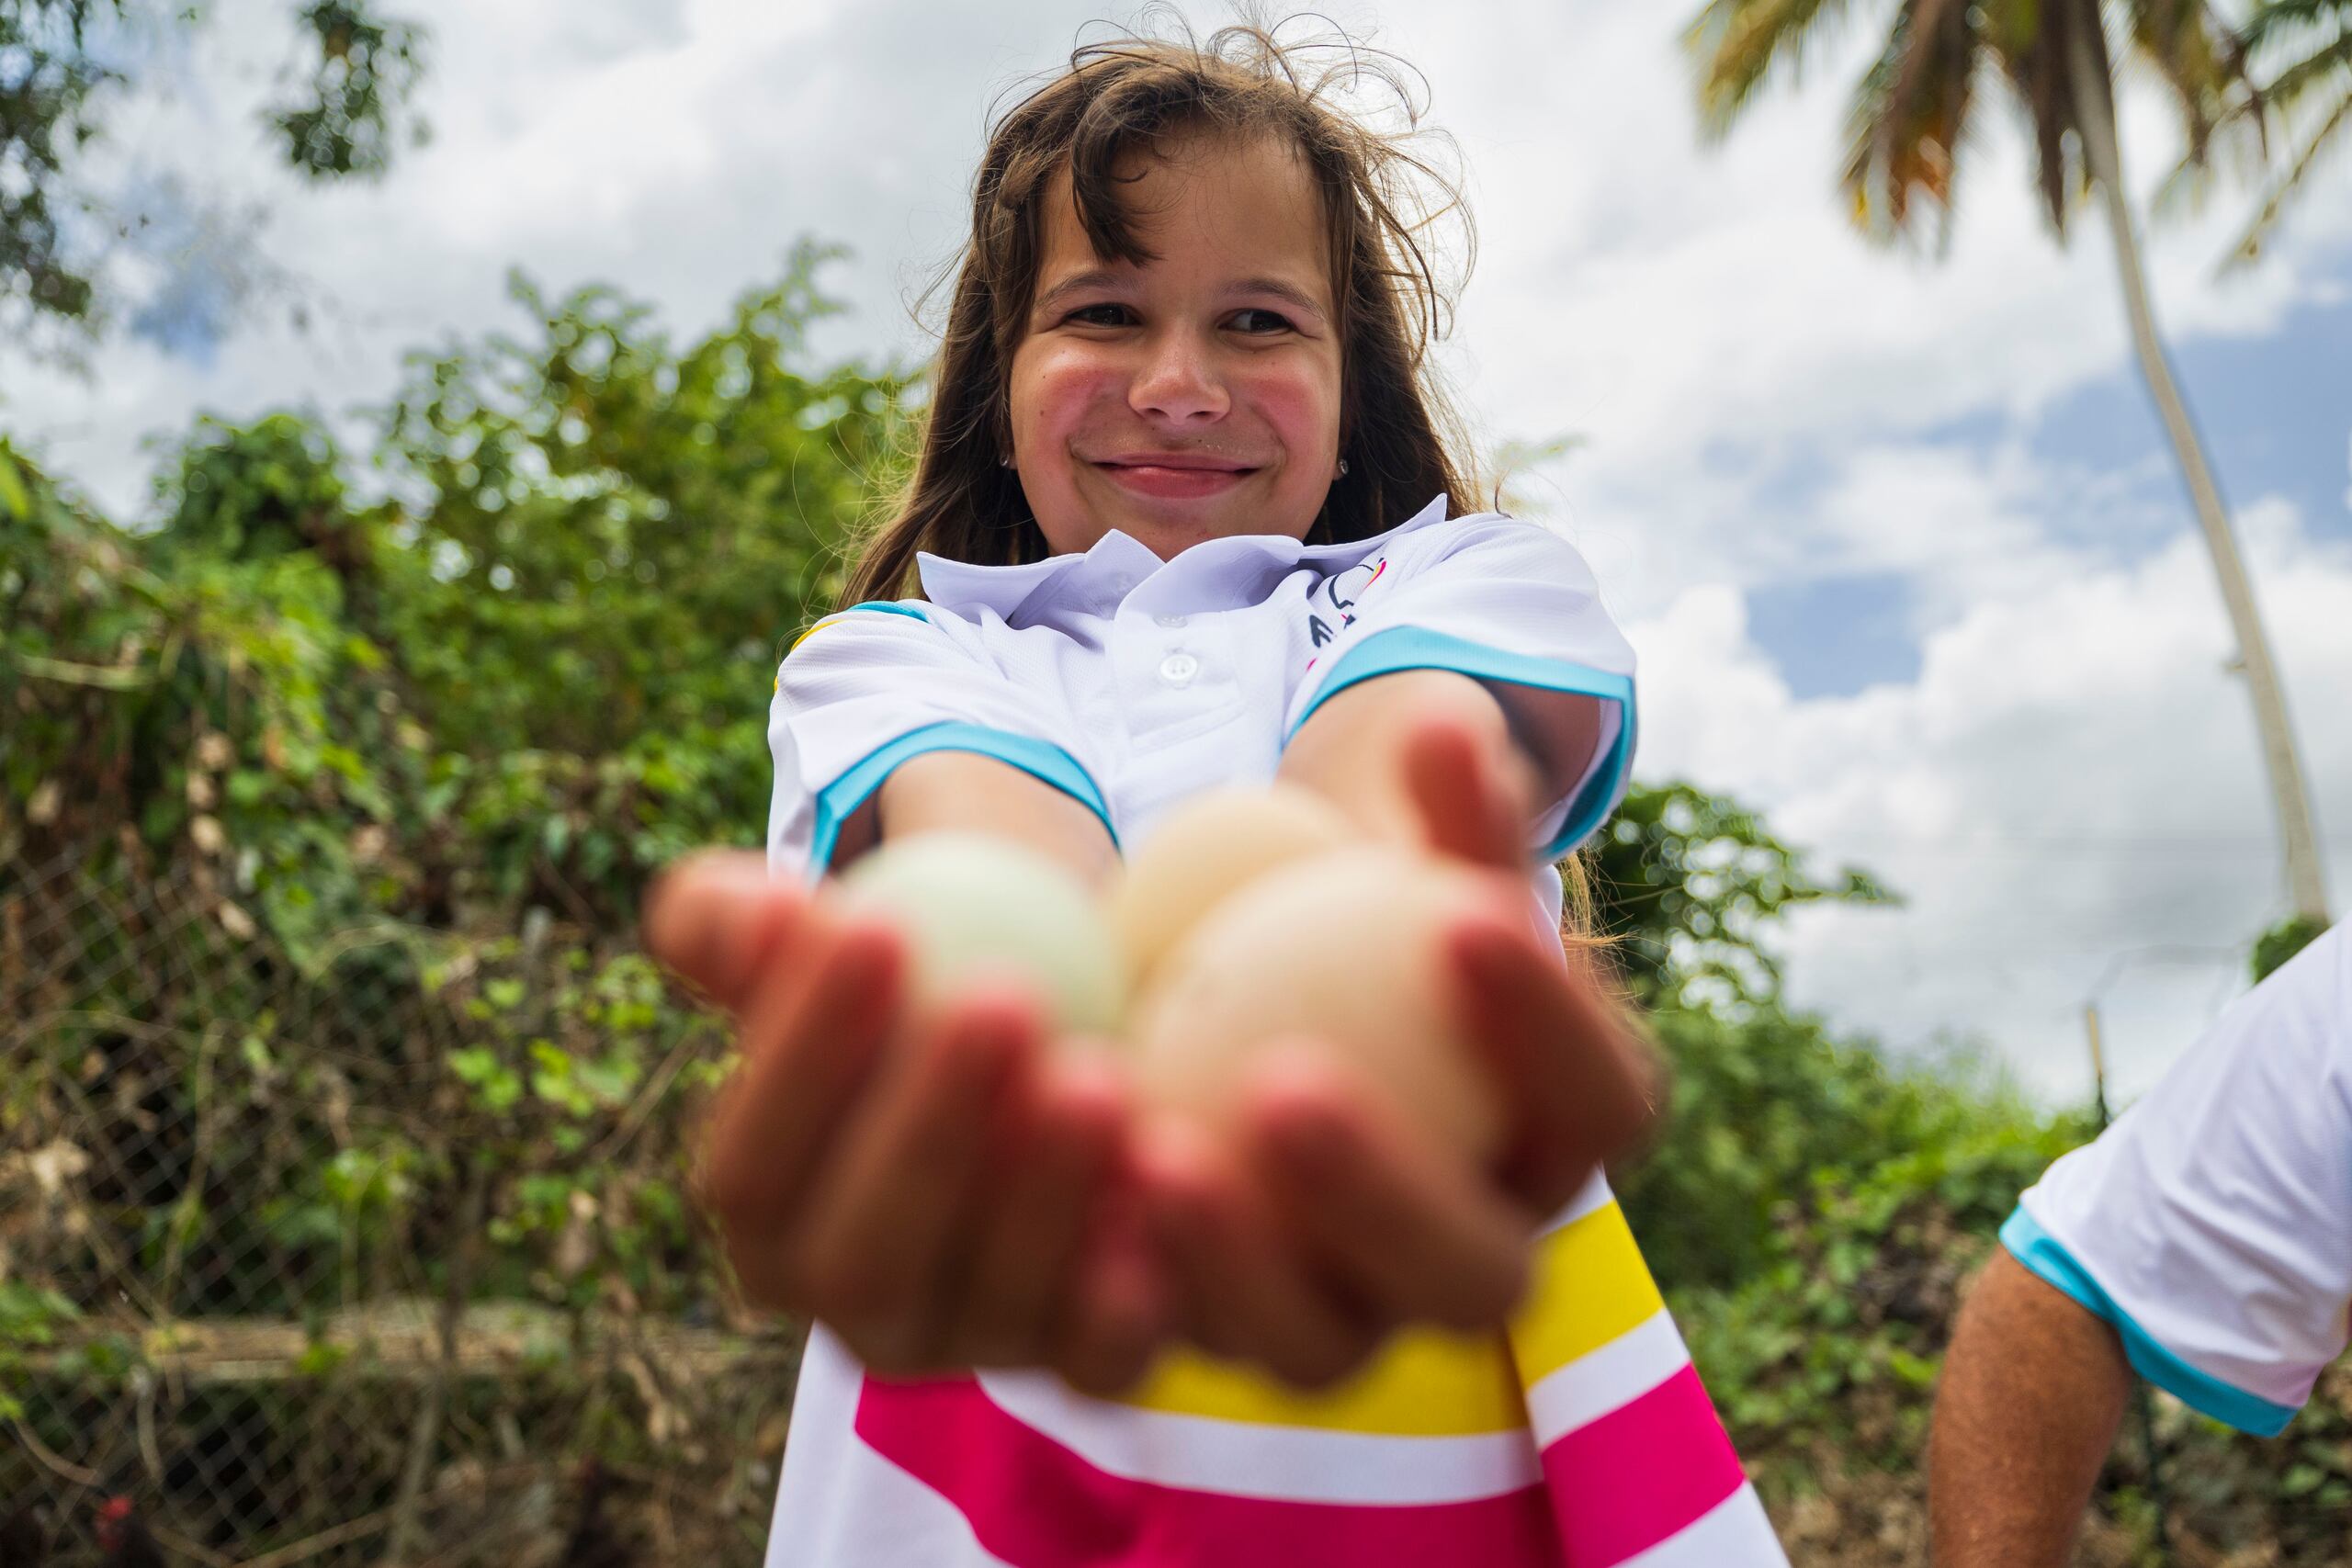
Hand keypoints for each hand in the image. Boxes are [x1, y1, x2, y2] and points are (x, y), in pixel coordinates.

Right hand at [644, 851, 1170, 1391]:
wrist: (1062, 1048)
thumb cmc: (916, 989)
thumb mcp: (828, 944)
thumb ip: (743, 925)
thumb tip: (748, 912)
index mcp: (766, 1224)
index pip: (752, 1170)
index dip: (803, 1055)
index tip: (876, 926)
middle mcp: (856, 1308)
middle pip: (863, 1256)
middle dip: (927, 1130)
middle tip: (1002, 999)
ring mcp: (973, 1345)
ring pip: (991, 1303)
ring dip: (1043, 1191)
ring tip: (1097, 1071)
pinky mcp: (1084, 1365)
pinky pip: (1105, 1355)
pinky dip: (1130, 1286)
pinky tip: (1162, 1176)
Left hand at [1142, 714, 1656, 1385]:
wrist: (1264, 1017)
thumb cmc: (1359, 924)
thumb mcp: (1399, 858)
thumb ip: (1440, 807)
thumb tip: (1445, 720)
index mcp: (1561, 1137)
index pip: (1603, 1099)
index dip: (1551, 1021)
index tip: (1458, 916)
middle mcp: (1482, 1257)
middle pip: (1480, 1277)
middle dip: (1390, 1191)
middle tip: (1284, 1079)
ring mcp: (1360, 1324)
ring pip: (1326, 1351)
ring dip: (1241, 1260)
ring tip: (1152, 1146)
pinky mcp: (1239, 1346)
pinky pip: (1191, 1351)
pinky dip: (1137, 1287)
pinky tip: (1073, 1198)